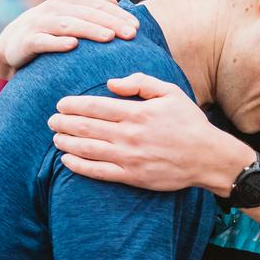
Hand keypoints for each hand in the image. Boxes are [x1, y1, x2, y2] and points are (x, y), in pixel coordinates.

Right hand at [0, 0, 136, 78]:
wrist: (11, 46)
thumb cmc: (48, 32)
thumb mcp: (69, 16)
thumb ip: (89, 6)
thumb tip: (113, 0)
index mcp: (68, 1)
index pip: (98, 5)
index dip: (118, 15)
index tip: (138, 27)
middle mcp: (54, 8)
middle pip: (87, 13)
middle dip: (111, 22)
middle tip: (131, 34)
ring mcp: (39, 23)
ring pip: (68, 25)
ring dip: (89, 30)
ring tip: (109, 38)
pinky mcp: (27, 40)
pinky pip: (43, 41)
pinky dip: (57, 43)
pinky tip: (73, 45)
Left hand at [52, 74, 241, 192]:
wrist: (208, 157)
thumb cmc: (189, 122)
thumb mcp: (171, 92)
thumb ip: (140, 83)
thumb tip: (111, 83)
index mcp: (137, 112)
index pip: (95, 106)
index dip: (73, 104)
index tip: (61, 103)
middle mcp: (130, 135)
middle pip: (86, 127)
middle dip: (64, 123)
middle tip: (51, 120)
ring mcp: (130, 157)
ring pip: (88, 149)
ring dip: (67, 143)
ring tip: (55, 138)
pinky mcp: (132, 176)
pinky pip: (98, 172)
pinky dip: (79, 166)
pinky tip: (67, 160)